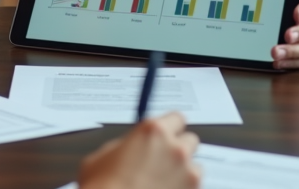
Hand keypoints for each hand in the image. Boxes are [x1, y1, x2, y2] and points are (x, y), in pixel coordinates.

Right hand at [78, 112, 201, 188]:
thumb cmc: (103, 187)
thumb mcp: (103, 156)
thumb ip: (125, 146)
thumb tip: (131, 149)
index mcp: (153, 131)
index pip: (176, 118)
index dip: (170, 127)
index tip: (166, 134)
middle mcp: (175, 149)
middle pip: (190, 140)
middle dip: (178, 149)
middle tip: (162, 161)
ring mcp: (187, 174)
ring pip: (195, 167)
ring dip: (183, 172)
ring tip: (163, 183)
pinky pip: (193, 188)